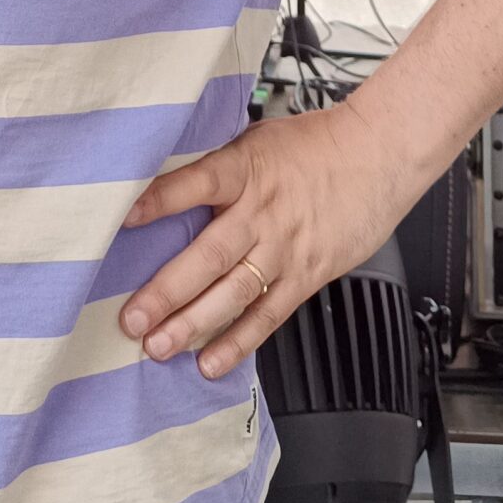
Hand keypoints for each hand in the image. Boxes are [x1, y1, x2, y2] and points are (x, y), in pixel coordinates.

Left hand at [118, 102, 408, 377]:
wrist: (378, 156)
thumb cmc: (314, 144)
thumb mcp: (257, 141)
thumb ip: (218, 168)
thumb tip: (164, 185)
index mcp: (245, 169)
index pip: (196, 183)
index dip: (159, 199)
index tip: (123, 218)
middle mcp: (262, 212)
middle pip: (208, 255)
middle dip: (166, 291)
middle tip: (132, 318)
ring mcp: (284, 248)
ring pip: (233, 293)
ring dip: (193, 323)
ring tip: (158, 346)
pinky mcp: (305, 275)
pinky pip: (268, 314)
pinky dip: (238, 341)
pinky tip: (210, 362)